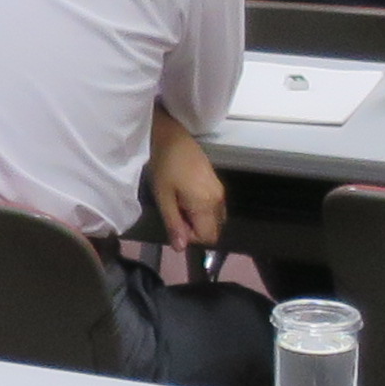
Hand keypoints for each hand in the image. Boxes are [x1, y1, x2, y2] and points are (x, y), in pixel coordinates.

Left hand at [150, 122, 228, 250]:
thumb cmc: (164, 166)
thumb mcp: (163, 198)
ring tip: (180, 204)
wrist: (172, 137)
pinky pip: (214, 208)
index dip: (191, 237)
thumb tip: (181, 248)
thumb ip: (174, 224)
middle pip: (214, 230)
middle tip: (176, 213)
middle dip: (195, 230)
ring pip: (214, 219)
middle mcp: (219, 200)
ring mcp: (220, 191)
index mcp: (206, 204)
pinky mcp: (217, 184)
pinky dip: (202, 210)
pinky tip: (186, 196)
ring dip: (198, 220)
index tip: (175, 223)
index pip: (208, 237)